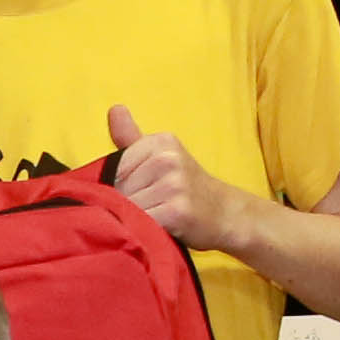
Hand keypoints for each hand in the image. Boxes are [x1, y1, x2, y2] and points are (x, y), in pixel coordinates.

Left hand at [104, 104, 245, 255]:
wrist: (226, 214)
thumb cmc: (186, 188)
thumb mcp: (161, 155)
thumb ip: (131, 138)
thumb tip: (114, 108)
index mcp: (161, 142)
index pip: (113, 168)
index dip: (117, 187)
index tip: (141, 191)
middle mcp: (167, 159)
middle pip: (117, 189)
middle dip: (124, 204)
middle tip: (151, 207)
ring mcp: (173, 184)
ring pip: (126, 207)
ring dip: (133, 219)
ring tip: (156, 217)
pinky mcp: (177, 211)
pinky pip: (139, 222)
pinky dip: (142, 231)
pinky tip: (159, 228)